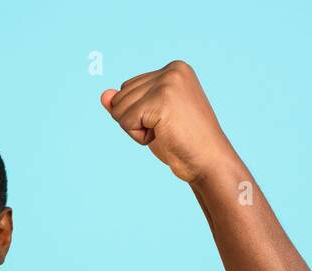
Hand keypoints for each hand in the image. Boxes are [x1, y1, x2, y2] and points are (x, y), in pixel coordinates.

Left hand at [99, 60, 237, 184]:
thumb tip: (103, 95)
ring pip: (119, 108)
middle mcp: (172, 70)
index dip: (138, 113)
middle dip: (135, 120)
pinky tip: (163, 135)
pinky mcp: (161, 100)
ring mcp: (168, 82)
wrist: (208, 161)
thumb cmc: (182, 142)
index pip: (128, 88)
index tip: (166, 121)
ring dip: (137, 129)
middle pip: (120, 96)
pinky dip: (138, 136)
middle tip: (166, 129)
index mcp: (174, 69)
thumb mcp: (150, 119)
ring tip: (165, 131)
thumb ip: (127, 104)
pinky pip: (126, 121)